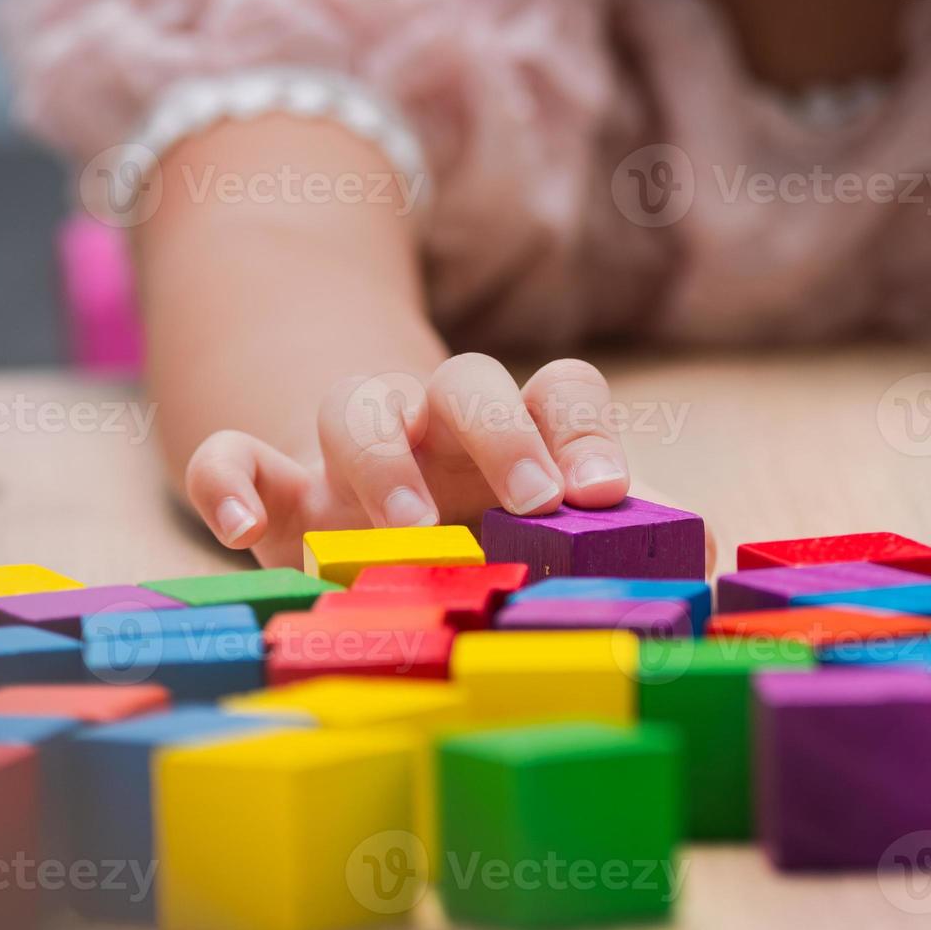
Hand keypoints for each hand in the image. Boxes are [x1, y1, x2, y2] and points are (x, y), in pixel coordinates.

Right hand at [184, 355, 630, 567]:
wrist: (371, 519)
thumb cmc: (484, 529)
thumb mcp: (547, 534)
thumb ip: (621, 538)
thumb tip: (702, 550)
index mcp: (520, 433)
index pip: (563, 388)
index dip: (584, 427)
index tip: (602, 490)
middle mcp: (441, 424)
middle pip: (471, 378)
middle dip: (503, 429)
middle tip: (534, 500)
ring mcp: (353, 446)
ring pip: (357, 401)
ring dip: (381, 452)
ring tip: (409, 529)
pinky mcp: (276, 483)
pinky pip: (234, 454)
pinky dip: (228, 476)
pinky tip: (238, 527)